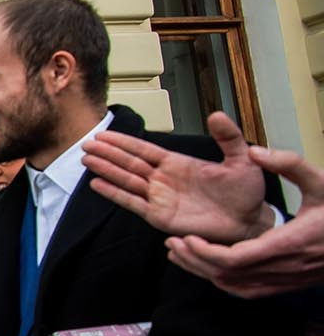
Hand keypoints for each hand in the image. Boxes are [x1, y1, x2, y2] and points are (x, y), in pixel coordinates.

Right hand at [83, 111, 274, 244]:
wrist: (249, 221)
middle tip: (87, 144)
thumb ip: (228, 137)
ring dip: (106, 171)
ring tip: (87, 161)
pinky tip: (97, 184)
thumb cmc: (247, 193)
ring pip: (126, 181)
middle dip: (108, 154)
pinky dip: (114, 194)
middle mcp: (164, 179)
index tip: (104, 134)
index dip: (124, 142)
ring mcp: (160, 198)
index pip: (144, 150)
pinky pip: (132, 202)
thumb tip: (216, 114)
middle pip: (129, 163)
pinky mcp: (159, 216)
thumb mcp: (242, 159)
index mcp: (179, 163)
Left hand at [165, 145, 323, 297]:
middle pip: (227, 276)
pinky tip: (209, 267)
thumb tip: (256, 151)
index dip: (204, 253)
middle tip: (173, 244)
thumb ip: (289, 164)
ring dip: (204, 272)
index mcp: (288, 244)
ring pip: (234, 286)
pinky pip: (248, 291)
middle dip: (194, 261)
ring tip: (181, 253)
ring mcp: (286, 280)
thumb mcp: (323, 181)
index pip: (234, 259)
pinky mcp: (288, 285)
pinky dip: (223, 282)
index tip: (185, 238)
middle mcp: (285, 267)